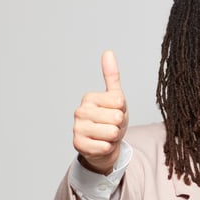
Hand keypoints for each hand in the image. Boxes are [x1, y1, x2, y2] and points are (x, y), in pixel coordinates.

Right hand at [72, 50, 127, 173]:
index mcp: (89, 98)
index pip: (120, 102)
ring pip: (112, 132)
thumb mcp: (116, 98)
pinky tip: (101, 145)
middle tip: (111, 126)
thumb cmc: (111, 120)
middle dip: (119, 125)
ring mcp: (77, 129)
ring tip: (107, 135)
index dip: (123, 110)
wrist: (104, 146)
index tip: (115, 113)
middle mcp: (80, 111)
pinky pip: (105, 146)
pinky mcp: (78, 145)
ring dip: (114, 137)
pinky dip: (107, 148)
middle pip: (117, 118)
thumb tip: (108, 52)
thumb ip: (112, 76)